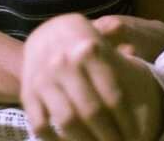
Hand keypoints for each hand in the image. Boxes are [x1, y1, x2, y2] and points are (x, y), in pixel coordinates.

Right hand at [21, 14, 163, 140]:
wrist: (46, 33)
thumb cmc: (83, 42)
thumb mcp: (102, 40)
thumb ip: (119, 55)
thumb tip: (134, 53)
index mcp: (89, 50)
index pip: (113, 96)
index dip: (126, 122)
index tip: (135, 136)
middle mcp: (65, 63)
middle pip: (92, 111)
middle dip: (109, 136)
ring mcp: (44, 80)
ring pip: (67, 121)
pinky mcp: (28, 94)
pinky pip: (41, 126)